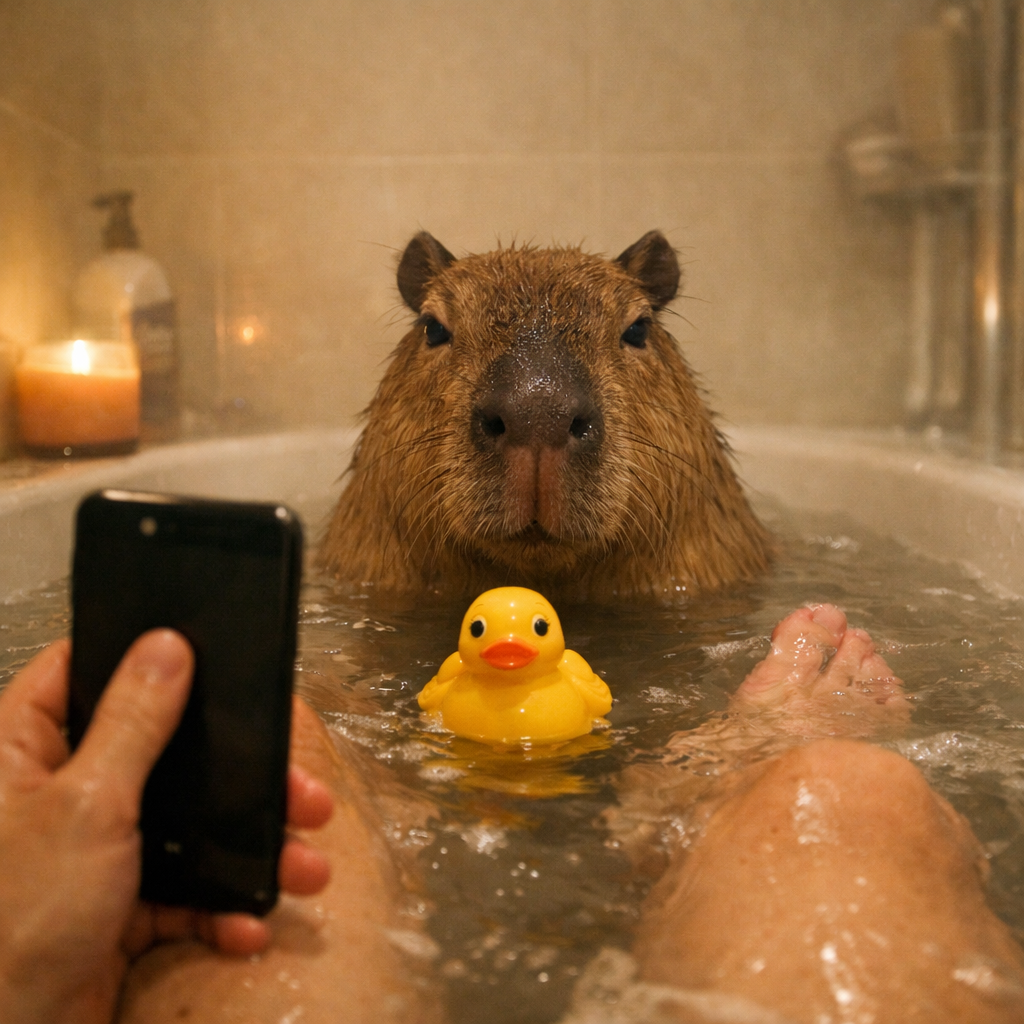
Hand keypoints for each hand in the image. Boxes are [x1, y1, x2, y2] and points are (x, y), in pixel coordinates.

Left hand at [0, 631, 332, 1023]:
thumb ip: (132, 724)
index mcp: (25, 749)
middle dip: (237, 771)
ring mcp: (93, 848)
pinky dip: (223, 907)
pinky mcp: (119, 903)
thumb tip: (166, 646)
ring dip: (251, 846)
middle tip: (299, 784)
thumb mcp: (87, 805)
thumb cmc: (15, 922)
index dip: (140, 655)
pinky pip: (186, 889)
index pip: (81, 669)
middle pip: (163, 748)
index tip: (207, 653)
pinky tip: (250, 922)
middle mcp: (60, 790)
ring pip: (187, 823)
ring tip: (304, 866)